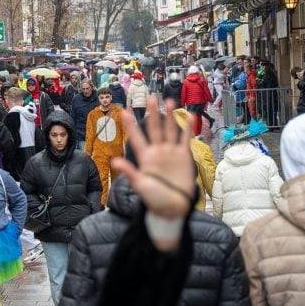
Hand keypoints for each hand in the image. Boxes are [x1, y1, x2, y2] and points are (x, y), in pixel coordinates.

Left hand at [111, 97, 194, 224]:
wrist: (173, 207)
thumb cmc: (154, 199)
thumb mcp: (140, 185)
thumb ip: (129, 172)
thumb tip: (114, 162)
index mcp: (145, 157)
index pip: (136, 138)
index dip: (130, 125)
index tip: (123, 112)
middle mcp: (157, 151)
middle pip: (154, 128)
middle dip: (153, 113)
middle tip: (151, 98)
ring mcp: (170, 152)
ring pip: (170, 130)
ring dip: (170, 116)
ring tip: (169, 101)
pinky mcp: (183, 156)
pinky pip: (185, 139)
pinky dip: (188, 127)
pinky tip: (190, 115)